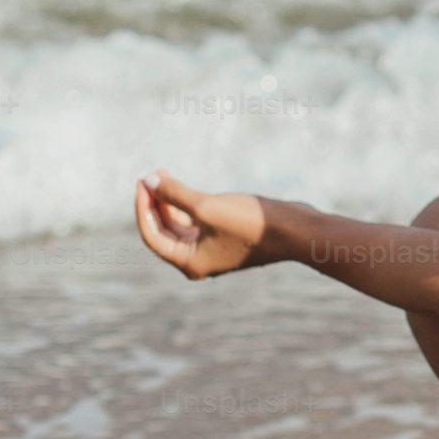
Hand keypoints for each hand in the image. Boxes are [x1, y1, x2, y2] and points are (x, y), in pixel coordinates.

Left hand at [133, 170, 282, 280]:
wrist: (295, 230)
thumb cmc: (251, 222)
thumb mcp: (207, 206)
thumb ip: (175, 194)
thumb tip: (149, 181)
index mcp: (189, 262)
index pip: (153, 236)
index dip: (144, 208)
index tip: (143, 182)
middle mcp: (198, 260)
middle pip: (165, 231)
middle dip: (155, 203)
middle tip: (149, 176)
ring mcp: (213, 250)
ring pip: (181, 225)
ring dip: (171, 201)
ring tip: (162, 175)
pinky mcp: (226, 238)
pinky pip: (198, 222)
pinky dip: (189, 205)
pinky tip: (185, 187)